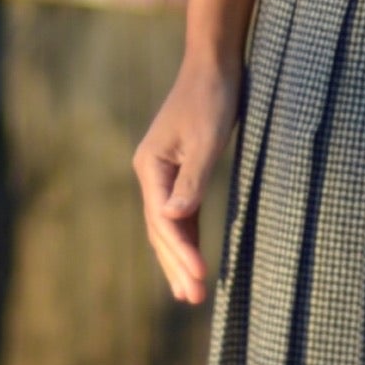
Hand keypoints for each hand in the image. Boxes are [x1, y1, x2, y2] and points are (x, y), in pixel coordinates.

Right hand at [133, 53, 244, 304]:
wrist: (214, 64)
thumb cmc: (212, 97)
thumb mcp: (207, 138)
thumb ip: (191, 179)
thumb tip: (172, 218)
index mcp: (151, 166)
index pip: (163, 220)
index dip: (180, 253)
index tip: (199, 278)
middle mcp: (152, 173)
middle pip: (160, 229)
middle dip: (175, 265)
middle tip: (191, 300)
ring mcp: (164, 173)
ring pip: (169, 225)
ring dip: (179, 257)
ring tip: (190, 292)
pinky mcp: (182, 171)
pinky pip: (181, 214)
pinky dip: (187, 238)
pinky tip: (194, 258)